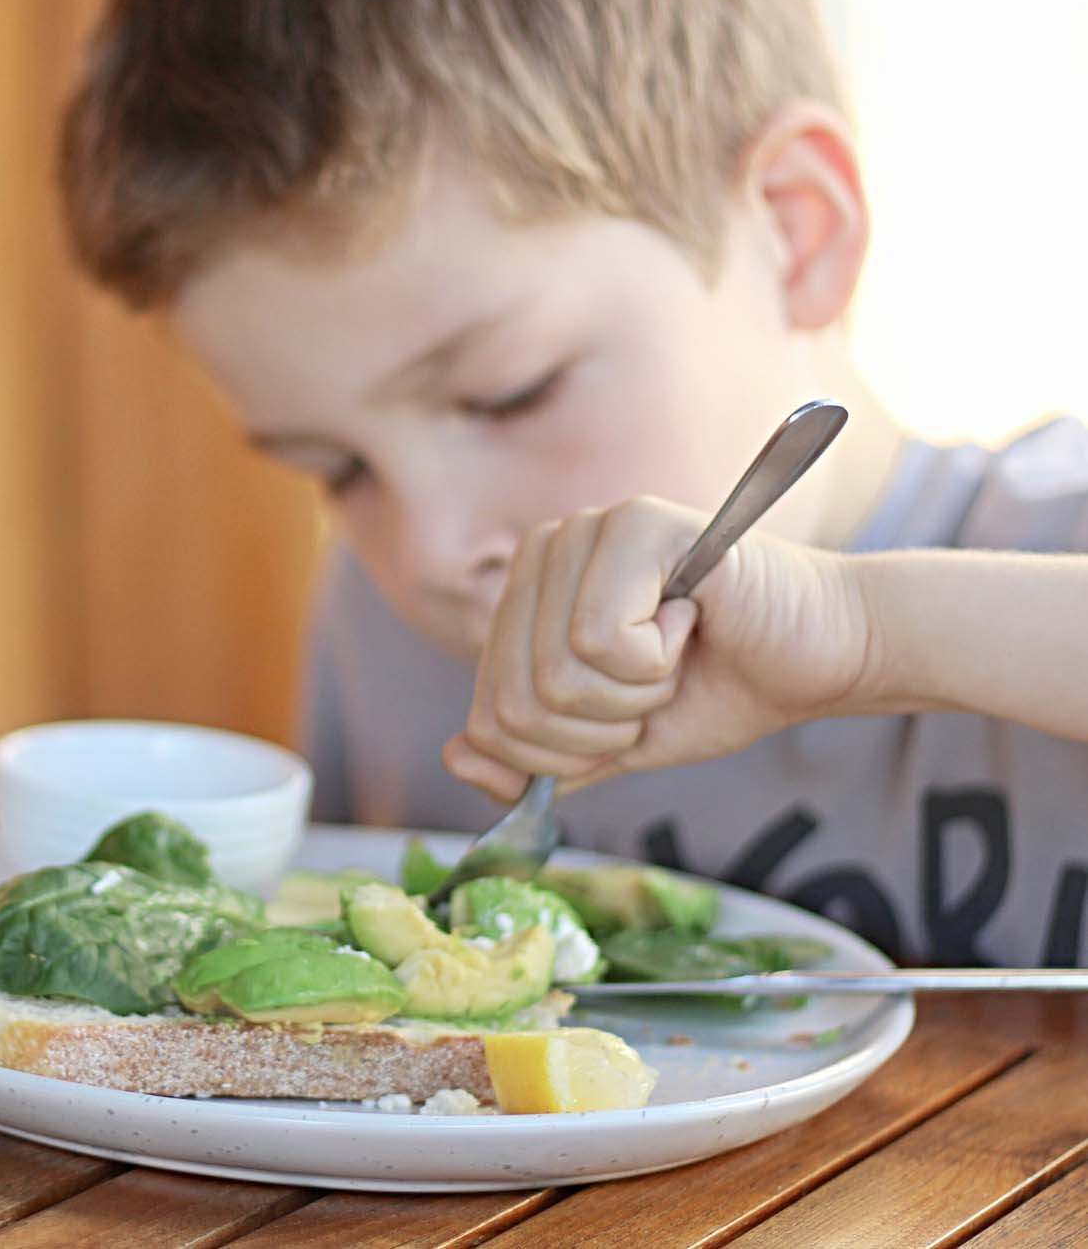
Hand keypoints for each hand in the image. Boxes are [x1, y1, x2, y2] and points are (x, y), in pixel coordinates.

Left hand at [443, 497, 872, 799]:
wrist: (826, 657)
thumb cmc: (721, 686)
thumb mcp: (614, 742)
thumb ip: (536, 759)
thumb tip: (456, 759)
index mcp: (526, 597)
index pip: (487, 714)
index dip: (560, 753)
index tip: (626, 717)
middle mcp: (544, 551)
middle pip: (513, 703)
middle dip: (597, 731)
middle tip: (656, 686)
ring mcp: (585, 530)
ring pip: (554, 676)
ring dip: (630, 698)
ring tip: (674, 650)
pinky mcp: (634, 522)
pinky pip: (599, 640)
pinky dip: (656, 663)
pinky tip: (691, 621)